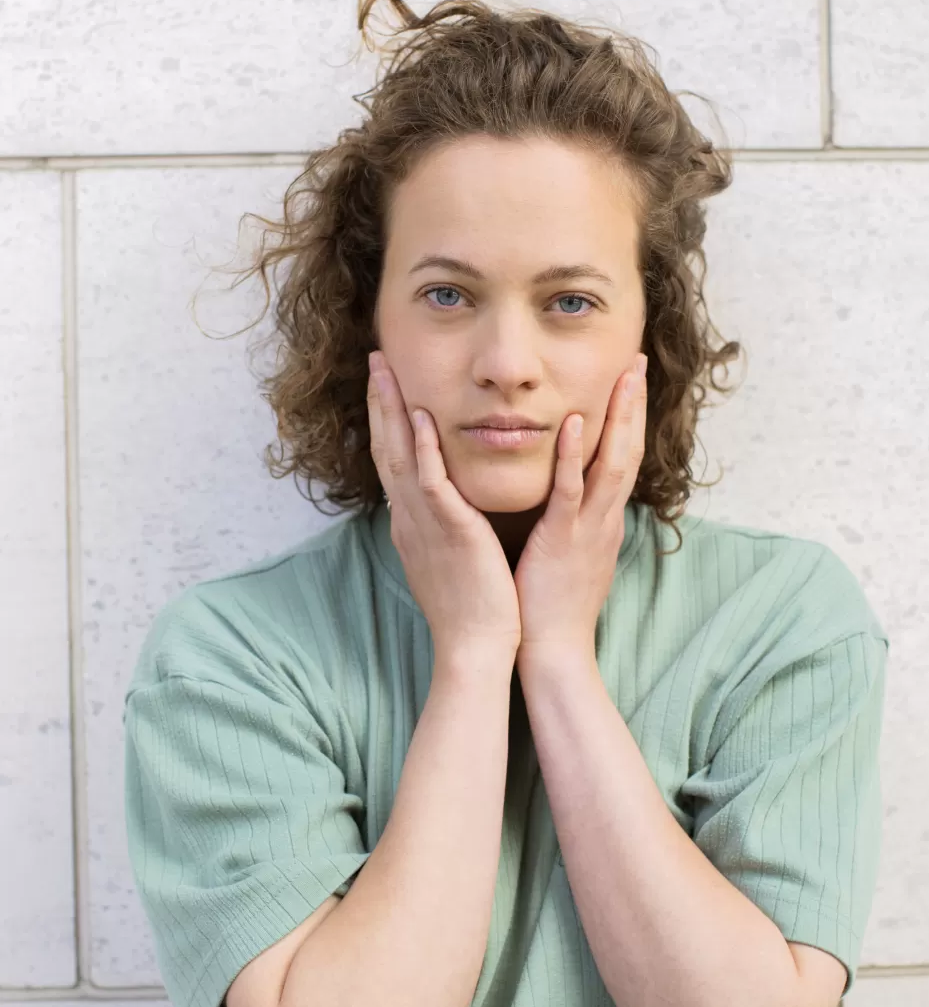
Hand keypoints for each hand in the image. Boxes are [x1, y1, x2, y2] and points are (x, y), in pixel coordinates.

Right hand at [367, 351, 521, 662]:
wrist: (476, 647)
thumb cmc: (470, 606)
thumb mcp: (446, 556)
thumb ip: (440, 524)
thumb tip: (439, 504)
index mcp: (411, 522)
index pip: (393, 460)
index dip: (385, 420)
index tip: (385, 383)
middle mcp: (409, 517)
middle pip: (386, 448)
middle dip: (379, 401)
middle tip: (376, 359)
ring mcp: (424, 523)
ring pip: (399, 456)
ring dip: (391, 410)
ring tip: (385, 369)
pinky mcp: (450, 532)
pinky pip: (431, 483)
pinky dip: (422, 448)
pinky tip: (419, 416)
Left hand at [513, 353, 646, 660]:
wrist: (552, 650)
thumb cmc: (554, 605)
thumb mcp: (572, 554)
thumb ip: (575, 522)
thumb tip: (572, 499)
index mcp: (604, 520)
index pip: (623, 459)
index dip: (629, 419)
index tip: (629, 381)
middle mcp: (605, 518)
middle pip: (628, 451)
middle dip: (634, 405)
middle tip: (636, 361)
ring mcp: (588, 528)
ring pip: (612, 463)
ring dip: (620, 417)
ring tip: (624, 375)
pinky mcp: (563, 540)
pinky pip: (572, 492)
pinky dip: (576, 456)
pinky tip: (577, 422)